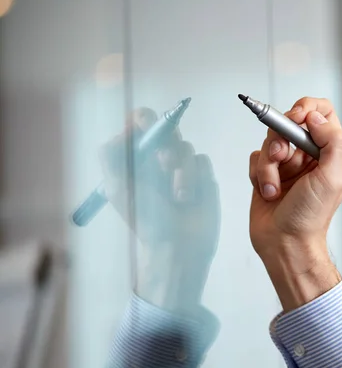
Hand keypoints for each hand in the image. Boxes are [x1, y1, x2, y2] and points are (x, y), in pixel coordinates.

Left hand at [100, 107, 219, 316]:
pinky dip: (196, 179)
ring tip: (178, 198)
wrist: (176, 246)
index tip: (148, 131)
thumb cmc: (145, 219)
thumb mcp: (117, 188)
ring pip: (186, 147)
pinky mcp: (203, 175)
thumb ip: (111, 155)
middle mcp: (158, 156)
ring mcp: (182, 165)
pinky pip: (203, 161)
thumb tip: (124, 130)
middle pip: (168, 126)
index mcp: (136, 157)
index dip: (145, 121)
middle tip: (164, 166)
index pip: (140, 123)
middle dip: (167, 145)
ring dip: (181, 173)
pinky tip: (190, 199)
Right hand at [248, 97, 341, 310]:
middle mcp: (310, 155)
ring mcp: (288, 164)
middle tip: (281, 155)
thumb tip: (316, 118)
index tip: (296, 118)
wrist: (284, 243)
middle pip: (290, 123)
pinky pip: (256, 158)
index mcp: (331, 153)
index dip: (307, 109)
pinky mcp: (268, 173)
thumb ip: (332, 142)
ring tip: (274, 186)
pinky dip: (259, 175)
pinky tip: (269, 193)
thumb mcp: (331, 178)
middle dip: (281, 139)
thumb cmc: (310, 218)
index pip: (322, 113)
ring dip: (269, 164)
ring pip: (270, 141)